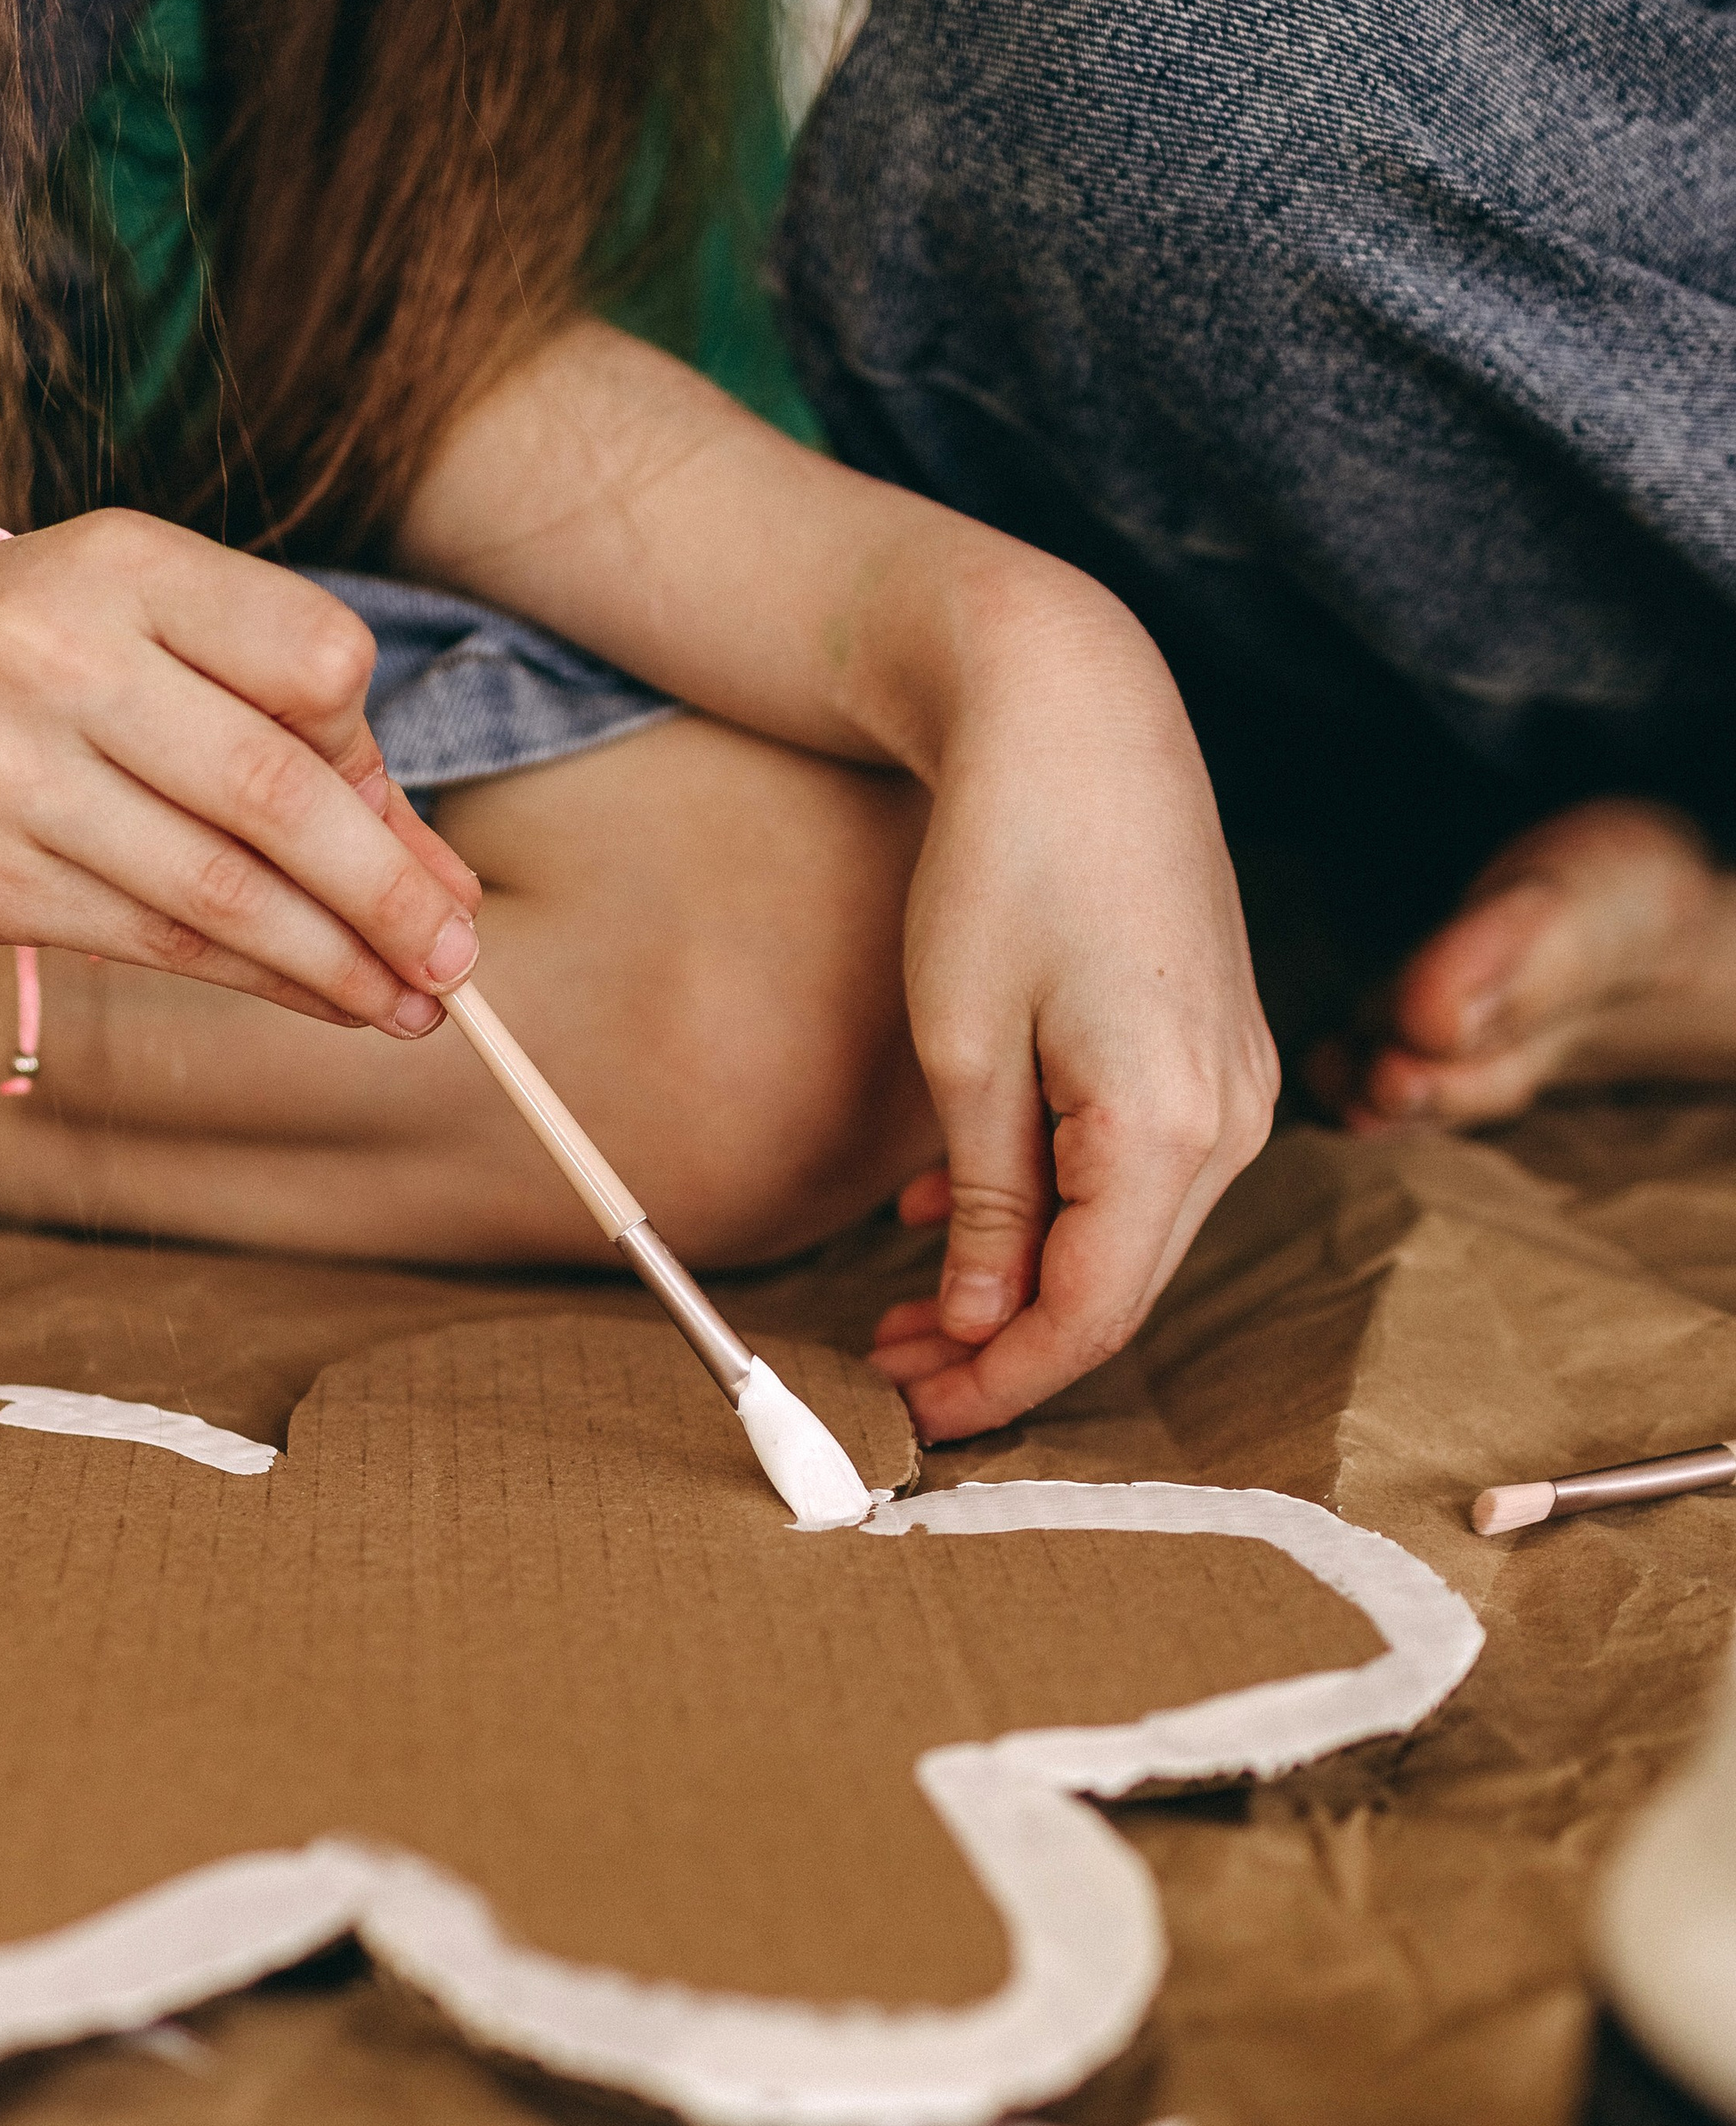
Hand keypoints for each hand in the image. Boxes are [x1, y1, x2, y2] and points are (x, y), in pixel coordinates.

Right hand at [0, 512, 483, 1034]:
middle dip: (387, 895)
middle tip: (461, 960)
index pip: (315, 660)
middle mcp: (61, 661)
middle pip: (273, 796)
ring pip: (218, 893)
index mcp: (129, 566)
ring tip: (416, 1005)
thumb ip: (301, 724)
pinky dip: (259, 980)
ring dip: (336, 965)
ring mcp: (9, 777)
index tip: (403, 820)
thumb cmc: (54, 640)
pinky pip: (156, 943)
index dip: (374, 751)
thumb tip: (444, 878)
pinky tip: (326, 998)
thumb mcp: (167, 622)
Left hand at [870, 569, 1277, 1441]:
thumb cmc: (1005, 857)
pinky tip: (947, 1216)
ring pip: (1128, 1237)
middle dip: (1002, 1346)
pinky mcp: (1213, 1049)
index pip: (1090, 1316)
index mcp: (1168, 1125)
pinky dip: (1049, 1212)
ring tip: (905, 1314)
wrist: (1078, 708)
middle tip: (889, 1371)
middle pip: (1120, 1290)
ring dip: (1021, 1284)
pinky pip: (1136, 1169)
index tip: (913, 1417)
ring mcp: (1235, 1082)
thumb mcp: (965, 1050)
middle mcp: (1232, 1117)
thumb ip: (986, 1204)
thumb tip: (984, 1325)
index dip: (999, 1384)